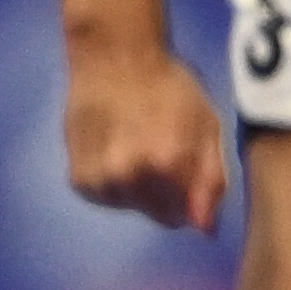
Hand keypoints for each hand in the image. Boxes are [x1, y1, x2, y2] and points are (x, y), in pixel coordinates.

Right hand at [61, 15, 225, 231]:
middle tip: (169, 151)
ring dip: (144, 188)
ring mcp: (100, 182)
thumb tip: (206, 229)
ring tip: (144, 145)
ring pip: (133, 208)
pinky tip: (122, 150)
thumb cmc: (170, 86)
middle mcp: (129, 177)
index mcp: (168, 162)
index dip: (196, 197)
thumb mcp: (207, 124)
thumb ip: (212, 178)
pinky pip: (109, 199)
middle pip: (160, 214)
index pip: (187, 214)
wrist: (114, 60)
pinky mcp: (79, 182)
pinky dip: (118, 184)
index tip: (195, 172)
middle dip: (172, 193)